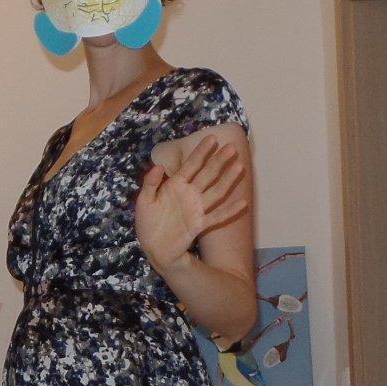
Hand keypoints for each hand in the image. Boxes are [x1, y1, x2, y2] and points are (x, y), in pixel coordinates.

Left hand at [135, 138, 247, 280]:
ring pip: (215, 191)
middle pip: (207, 174)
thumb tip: (158, 166)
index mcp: (175, 185)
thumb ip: (150, 184)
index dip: (201, 152)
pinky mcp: (199, 224)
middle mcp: (189, 194)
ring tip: (239, 166)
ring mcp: (196, 209)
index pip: (191, 165)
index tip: (212, 138)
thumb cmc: (147, 223)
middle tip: (231, 147)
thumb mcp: (144, 202)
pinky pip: (216, 217)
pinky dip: (229, 211)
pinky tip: (242, 203)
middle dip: (218, 161)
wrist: (153, 247)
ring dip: (227, 180)